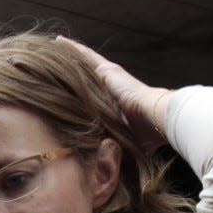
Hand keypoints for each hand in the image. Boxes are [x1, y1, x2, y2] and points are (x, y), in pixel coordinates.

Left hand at [55, 35, 170, 153]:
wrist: (159, 118)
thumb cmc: (149, 135)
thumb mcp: (127, 143)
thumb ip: (117, 150)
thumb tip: (111, 170)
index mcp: (116, 104)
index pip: (95, 97)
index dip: (84, 94)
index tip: (70, 95)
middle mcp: (112, 87)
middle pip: (88, 78)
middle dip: (73, 74)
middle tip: (53, 68)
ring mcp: (110, 77)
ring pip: (85, 63)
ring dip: (70, 57)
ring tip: (53, 49)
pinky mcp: (107, 70)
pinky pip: (85, 55)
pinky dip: (73, 48)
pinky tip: (60, 42)